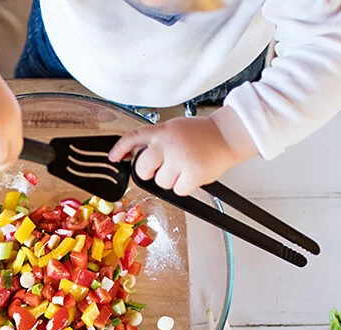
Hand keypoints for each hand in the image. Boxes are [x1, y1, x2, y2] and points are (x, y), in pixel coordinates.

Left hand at [109, 116, 251, 195]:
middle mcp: (168, 144)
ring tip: (185, 167)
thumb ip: (157, 140)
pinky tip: (193, 175)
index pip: (133, 137)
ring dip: (171, 180)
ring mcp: (180, 159)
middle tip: (162, 169)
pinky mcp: (192, 174)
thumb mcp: (174, 128)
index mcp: (162, 131)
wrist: (227, 136)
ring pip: (161, 183)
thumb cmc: (202, 134)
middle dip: (149, 173)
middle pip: (142, 168)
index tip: (113, 157)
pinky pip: (178, 190)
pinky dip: (185, 187)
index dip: (120, 148)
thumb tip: (138, 156)